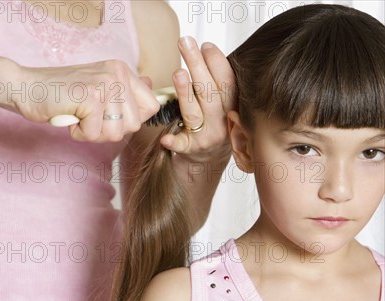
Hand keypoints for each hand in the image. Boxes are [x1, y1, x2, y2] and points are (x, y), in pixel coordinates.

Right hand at [16, 60, 159, 141]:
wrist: (28, 88)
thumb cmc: (63, 95)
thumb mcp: (99, 88)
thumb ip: (125, 91)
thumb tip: (152, 85)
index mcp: (122, 70)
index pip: (152, 107)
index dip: (133, 121)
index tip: (111, 116)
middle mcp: (116, 73)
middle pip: (134, 125)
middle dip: (110, 131)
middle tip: (90, 118)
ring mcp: (104, 84)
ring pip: (116, 133)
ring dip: (94, 133)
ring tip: (80, 116)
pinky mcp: (90, 98)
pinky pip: (95, 134)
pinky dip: (80, 133)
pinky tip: (70, 117)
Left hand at [160, 37, 235, 159]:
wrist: (209, 161)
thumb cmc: (213, 126)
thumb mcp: (222, 105)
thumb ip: (217, 84)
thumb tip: (205, 48)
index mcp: (231, 108)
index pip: (227, 82)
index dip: (217, 63)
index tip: (205, 45)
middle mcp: (221, 123)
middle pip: (209, 92)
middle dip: (197, 65)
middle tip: (185, 42)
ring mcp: (205, 138)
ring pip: (194, 114)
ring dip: (186, 93)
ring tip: (178, 72)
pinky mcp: (190, 150)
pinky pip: (181, 145)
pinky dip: (173, 141)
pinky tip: (165, 137)